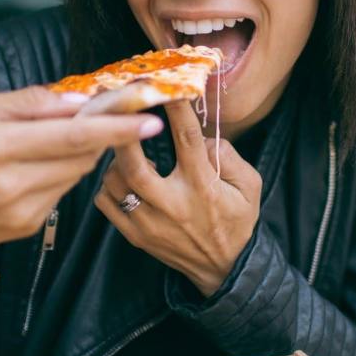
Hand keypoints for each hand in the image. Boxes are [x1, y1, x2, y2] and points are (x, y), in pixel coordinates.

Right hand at [0, 86, 162, 261]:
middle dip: (103, 133)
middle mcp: (13, 184)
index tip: (150, 121)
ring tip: (56, 138)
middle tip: (111, 113)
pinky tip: (39, 165)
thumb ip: (29, 103)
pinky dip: (63, 172)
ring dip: (81, 151)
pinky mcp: (29, 227)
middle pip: (83, 155)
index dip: (116, 129)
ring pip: (77, 173)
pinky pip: (63, 191)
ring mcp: (23, 211)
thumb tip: (79, 100)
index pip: (72, 137)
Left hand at [94, 101, 261, 295]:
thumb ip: (228, 156)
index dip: (175, 109)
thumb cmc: (237, 221)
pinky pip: (106, 203)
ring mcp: (149, 222)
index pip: (186, 139)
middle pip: (134, 164)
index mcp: (202, 186)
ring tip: (123, 148)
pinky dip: (107, 185)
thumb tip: (201, 136)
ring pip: (114, 182)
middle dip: (122, 134)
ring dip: (114, 159)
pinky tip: (119, 177)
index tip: (165, 87)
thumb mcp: (249, 186)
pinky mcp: (135, 235)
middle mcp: (173, 204)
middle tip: (119, 112)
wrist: (224, 269)